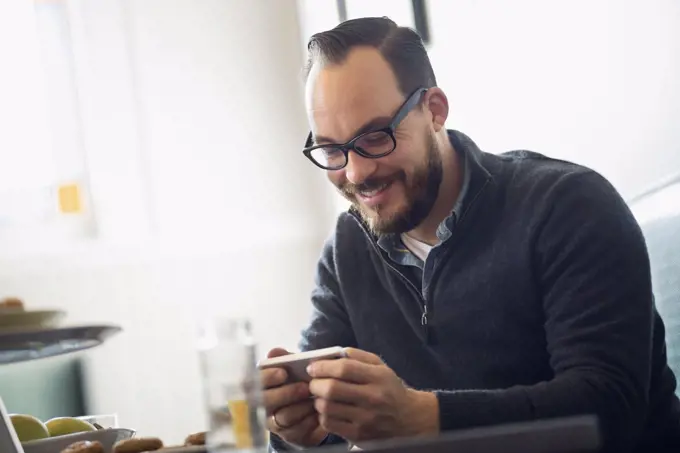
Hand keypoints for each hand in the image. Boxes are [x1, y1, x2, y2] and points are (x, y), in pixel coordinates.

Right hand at [261, 348, 327, 446]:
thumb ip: (284, 359)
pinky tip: (318, 412)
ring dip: (301, 407)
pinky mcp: (288, 435)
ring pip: (283, 418)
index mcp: (257, 386)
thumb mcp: (292, 368)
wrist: (309, 405)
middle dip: (286, 393)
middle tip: (304, 387)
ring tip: (314, 399)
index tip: (283, 373)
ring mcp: (273, 423)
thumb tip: (274, 352)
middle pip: (265, 402)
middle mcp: (261, 406)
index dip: (266, 378)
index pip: (250, 382)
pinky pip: (297, 431)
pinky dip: (310, 421)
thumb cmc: (297, 381)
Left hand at [307, 348, 439, 443]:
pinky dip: (322, 415)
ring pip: (327, 407)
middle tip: (313, 382)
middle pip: (332, 389)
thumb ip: (358, 356)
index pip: (344, 369)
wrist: (408, 418)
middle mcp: (373, 398)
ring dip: (317, 400)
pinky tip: (327, 410)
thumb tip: (334, 353)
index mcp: (378, 377)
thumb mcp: (381, 367)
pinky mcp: (359, 435)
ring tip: (320, 396)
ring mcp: (365, 419)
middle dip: (315, 383)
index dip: (323, 366)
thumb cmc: (389, 388)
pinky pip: (330, 424)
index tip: (313, 367)